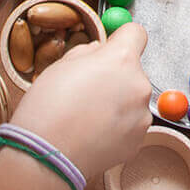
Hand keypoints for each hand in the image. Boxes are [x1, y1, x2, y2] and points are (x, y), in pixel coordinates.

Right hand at [10, 24, 152, 179]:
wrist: (47, 155)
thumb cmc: (47, 107)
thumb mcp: (60, 66)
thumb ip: (87, 53)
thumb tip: (99, 51)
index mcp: (120, 59)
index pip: (136, 33)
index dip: (121, 39)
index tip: (110, 48)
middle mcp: (139, 84)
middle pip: (133, 71)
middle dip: (115, 77)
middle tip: (86, 92)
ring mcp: (142, 115)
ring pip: (132, 100)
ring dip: (116, 104)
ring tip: (87, 117)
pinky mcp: (138, 140)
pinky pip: (130, 125)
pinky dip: (116, 128)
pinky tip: (92, 134)